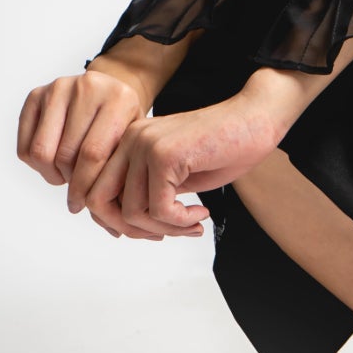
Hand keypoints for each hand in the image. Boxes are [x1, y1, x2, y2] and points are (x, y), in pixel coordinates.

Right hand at [18, 68, 154, 237]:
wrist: (111, 88)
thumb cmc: (123, 123)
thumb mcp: (132, 143)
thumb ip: (122, 179)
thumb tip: (113, 232)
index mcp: (119, 99)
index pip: (94, 154)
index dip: (85, 187)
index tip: (83, 206)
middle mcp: (87, 88)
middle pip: (66, 155)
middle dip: (70, 182)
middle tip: (77, 188)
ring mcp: (59, 87)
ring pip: (41, 152)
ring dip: (51, 174)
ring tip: (66, 174)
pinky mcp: (36, 94)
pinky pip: (25, 145)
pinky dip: (36, 165)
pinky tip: (53, 162)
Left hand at [72, 81, 291, 241]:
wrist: (256, 119)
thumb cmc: (225, 147)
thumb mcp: (176, 176)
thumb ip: (148, 193)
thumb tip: (126, 226)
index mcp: (129, 141)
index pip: (96, 191)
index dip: (117, 221)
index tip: (152, 231)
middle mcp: (130, 139)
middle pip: (100, 202)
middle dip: (132, 229)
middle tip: (167, 234)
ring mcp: (145, 144)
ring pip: (132, 212)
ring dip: (165, 228)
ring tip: (192, 223)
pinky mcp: (165, 155)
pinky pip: (159, 209)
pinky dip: (180, 221)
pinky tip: (201, 212)